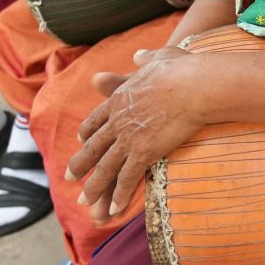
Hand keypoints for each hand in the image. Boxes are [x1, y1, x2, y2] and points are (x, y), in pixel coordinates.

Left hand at [69, 46, 209, 221]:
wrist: (194, 84)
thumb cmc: (183, 69)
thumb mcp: (161, 57)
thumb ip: (146, 58)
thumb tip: (137, 54)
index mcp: (121, 98)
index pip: (98, 118)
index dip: (88, 131)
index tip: (81, 140)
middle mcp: (119, 120)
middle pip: (95, 146)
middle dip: (81, 163)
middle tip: (70, 177)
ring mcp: (129, 138)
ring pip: (106, 167)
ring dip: (95, 187)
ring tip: (85, 203)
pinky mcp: (143, 152)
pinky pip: (127, 178)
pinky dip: (119, 196)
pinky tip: (113, 209)